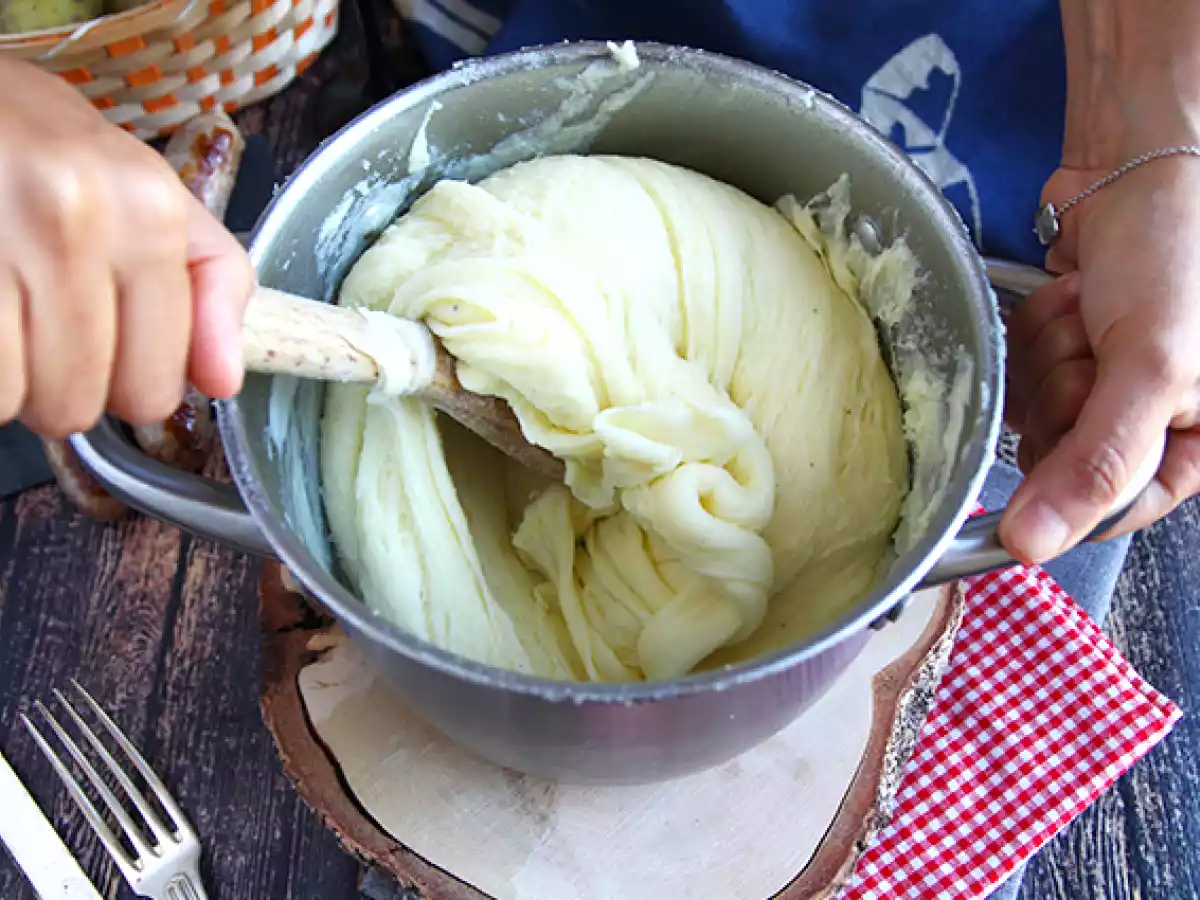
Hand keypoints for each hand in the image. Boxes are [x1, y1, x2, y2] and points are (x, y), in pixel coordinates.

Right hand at [0, 59, 253, 438]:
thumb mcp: (146, 191)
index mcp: (148, 209)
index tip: (109, 355)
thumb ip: (208, 283)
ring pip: (13, 398)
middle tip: (42, 332)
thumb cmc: (44, 145)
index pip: (154, 384)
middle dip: (58, 390)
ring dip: (7, 382)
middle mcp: (76, 216)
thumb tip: (224, 380)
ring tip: (6, 317)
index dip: (127, 389)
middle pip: (79, 402)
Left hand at [1001, 157, 1199, 563]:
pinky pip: (1017, 369)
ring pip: (1030, 412)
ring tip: (1097, 308)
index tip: (1061, 442)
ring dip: (1051, 353)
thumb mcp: (1155, 368)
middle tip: (1103, 343)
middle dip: (1068, 392)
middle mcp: (1151, 423)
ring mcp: (1101, 384)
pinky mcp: (1063, 348)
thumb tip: (1033, 546)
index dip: (1073, 487)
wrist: (1147, 165)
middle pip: (1059, 459)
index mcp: (1198, 446)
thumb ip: (1095, 464)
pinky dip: (1035, 329)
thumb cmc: (1185, 254)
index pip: (1112, 510)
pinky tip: (1072, 295)